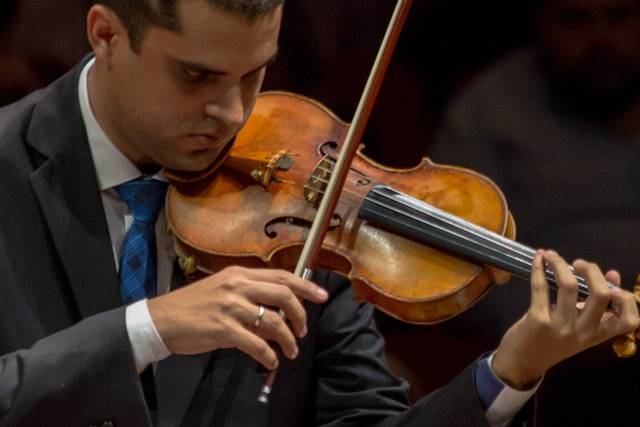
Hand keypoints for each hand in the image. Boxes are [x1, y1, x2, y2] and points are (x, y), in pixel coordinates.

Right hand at [147, 266, 328, 369]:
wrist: (162, 319)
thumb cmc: (192, 306)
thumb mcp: (222, 290)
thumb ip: (249, 294)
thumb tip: (277, 310)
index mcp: (239, 274)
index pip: (281, 276)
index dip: (305, 286)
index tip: (321, 296)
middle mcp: (237, 286)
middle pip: (283, 294)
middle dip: (301, 314)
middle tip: (303, 330)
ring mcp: (230, 307)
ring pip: (274, 321)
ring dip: (288, 340)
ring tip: (291, 350)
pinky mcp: (223, 328)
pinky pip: (256, 343)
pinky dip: (269, 355)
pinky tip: (271, 361)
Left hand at [492, 250, 638, 388]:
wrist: (521, 364)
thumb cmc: (550, 342)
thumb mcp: (577, 328)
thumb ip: (593, 305)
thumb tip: (612, 274)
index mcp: (596, 335)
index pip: (629, 321)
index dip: (627, 298)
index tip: (611, 279)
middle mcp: (583, 333)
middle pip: (601, 294)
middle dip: (592, 270)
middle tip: (578, 262)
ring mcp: (561, 327)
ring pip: (569, 285)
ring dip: (559, 263)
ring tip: (551, 255)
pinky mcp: (538, 321)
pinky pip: (541, 287)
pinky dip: (538, 268)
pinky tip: (537, 260)